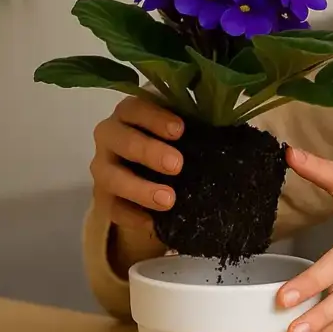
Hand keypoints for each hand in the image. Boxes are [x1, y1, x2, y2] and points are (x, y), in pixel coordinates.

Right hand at [90, 95, 184, 238]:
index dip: (154, 117)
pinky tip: (153, 223)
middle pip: (119, 139)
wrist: (157, 175)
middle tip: (177, 165)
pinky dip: (132, 216)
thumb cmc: (175, 142)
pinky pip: (112, 208)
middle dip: (148, 151)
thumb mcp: (185, 129)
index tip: (180, 130)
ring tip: (168, 200)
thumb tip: (229, 123)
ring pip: (110, 177)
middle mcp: (110, 137)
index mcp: (130, 113)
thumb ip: (198, 121)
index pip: (134, 108)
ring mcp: (103, 168)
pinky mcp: (104, 197)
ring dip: (139, 189)